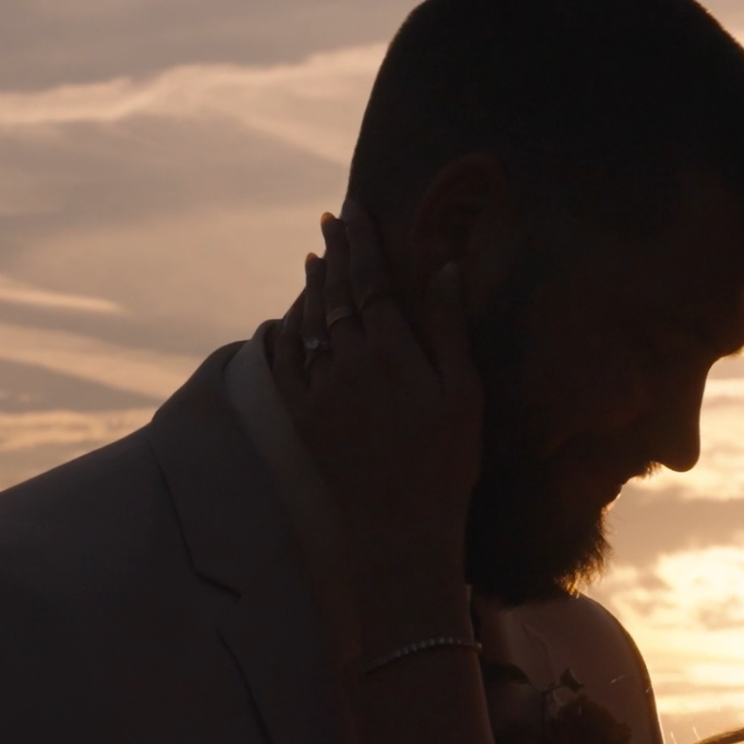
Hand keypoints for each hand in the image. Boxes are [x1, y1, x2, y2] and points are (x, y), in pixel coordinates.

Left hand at [274, 201, 481, 616]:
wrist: (397, 533)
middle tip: (332, 222)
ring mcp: (316, 391)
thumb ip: (449, 328)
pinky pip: (280, 366)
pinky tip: (282, 323)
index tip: (356, 210)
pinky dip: (280, 336)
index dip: (363, 241)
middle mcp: (346, 362)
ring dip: (310, 288)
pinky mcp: (297, 421)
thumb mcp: (464, 394)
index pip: (372, 280)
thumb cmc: (445, 466)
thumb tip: (444, 268)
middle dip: (336, 253)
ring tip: (314, 261)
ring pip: (307, 323)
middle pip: (337, 293)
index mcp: (392, 350)